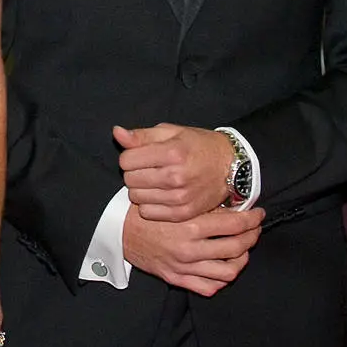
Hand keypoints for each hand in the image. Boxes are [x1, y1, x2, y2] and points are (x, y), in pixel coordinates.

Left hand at [112, 123, 240, 223]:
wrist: (230, 167)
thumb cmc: (198, 146)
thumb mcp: (172, 133)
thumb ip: (141, 135)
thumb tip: (116, 133)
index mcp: (172, 153)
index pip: (126, 160)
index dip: (130, 157)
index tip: (141, 156)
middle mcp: (176, 176)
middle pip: (129, 179)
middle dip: (134, 172)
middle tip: (150, 169)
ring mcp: (180, 197)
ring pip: (136, 197)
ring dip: (141, 189)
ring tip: (156, 181)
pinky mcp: (183, 213)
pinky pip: (147, 212)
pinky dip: (149, 204)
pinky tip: (160, 195)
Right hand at [121, 201, 263, 295]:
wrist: (118, 230)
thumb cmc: (146, 211)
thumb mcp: (173, 201)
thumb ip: (201, 204)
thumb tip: (233, 203)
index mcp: (189, 226)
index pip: (235, 225)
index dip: (252, 219)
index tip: (258, 214)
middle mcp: (189, 249)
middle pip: (237, 248)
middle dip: (252, 237)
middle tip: (254, 229)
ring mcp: (183, 267)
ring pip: (228, 272)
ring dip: (241, 260)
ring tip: (242, 249)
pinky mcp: (176, 278)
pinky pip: (209, 287)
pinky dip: (221, 279)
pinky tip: (223, 267)